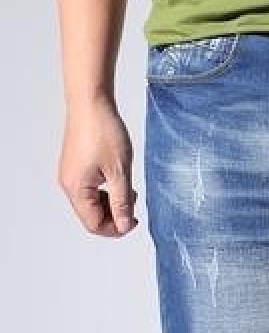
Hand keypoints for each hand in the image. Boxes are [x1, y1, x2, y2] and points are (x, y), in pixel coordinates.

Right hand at [57, 95, 138, 236]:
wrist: (91, 103)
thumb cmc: (103, 132)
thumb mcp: (120, 172)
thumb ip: (122, 202)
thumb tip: (123, 225)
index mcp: (76, 189)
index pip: (93, 224)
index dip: (116, 228)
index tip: (134, 221)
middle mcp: (69, 184)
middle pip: (91, 216)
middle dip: (114, 216)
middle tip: (133, 206)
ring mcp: (71, 175)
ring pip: (91, 203)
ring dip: (111, 203)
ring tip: (129, 191)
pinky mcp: (76, 166)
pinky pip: (90, 189)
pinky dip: (106, 191)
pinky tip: (120, 181)